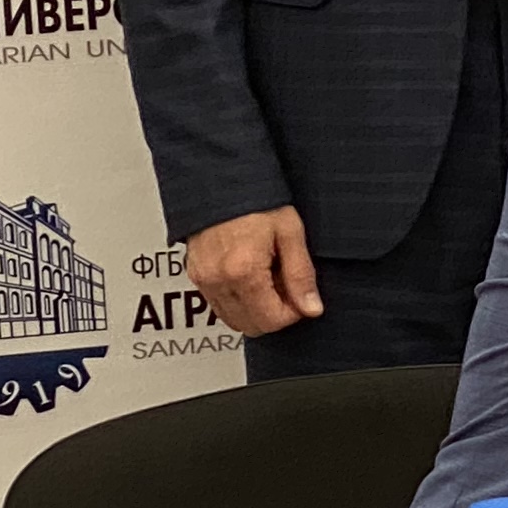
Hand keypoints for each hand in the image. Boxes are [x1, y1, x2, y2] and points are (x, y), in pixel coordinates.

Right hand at [184, 206, 321, 337]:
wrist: (220, 181)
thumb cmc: (256, 201)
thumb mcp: (290, 233)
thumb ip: (301, 274)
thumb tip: (311, 307)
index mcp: (242, 271)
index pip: (271, 320)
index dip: (293, 313)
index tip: (301, 296)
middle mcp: (217, 279)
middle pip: (250, 326)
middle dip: (274, 313)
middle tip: (286, 286)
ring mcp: (202, 279)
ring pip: (233, 319)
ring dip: (255, 309)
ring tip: (269, 278)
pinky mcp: (196, 275)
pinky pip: (218, 304)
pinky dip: (238, 301)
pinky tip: (251, 277)